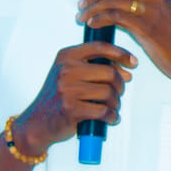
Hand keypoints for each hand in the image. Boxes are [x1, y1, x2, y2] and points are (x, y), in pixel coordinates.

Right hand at [14, 42, 136, 154]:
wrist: (37, 123)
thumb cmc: (58, 97)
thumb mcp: (68, 74)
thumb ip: (92, 67)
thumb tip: (125, 70)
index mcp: (66, 56)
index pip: (100, 47)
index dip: (121, 53)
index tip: (133, 62)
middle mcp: (66, 70)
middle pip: (109, 72)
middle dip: (120, 85)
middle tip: (119, 93)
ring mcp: (67, 89)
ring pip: (108, 93)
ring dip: (116, 103)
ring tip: (113, 107)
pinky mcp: (71, 109)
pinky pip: (103, 111)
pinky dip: (111, 116)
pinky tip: (111, 118)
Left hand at [77, 0, 170, 98]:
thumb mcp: (162, 19)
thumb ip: (142, 10)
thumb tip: (117, 11)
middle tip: (80, 3)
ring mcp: (152, 11)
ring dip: (93, 7)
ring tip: (82, 17)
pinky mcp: (148, 28)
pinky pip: (117, 17)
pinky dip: (100, 19)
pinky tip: (93, 24)